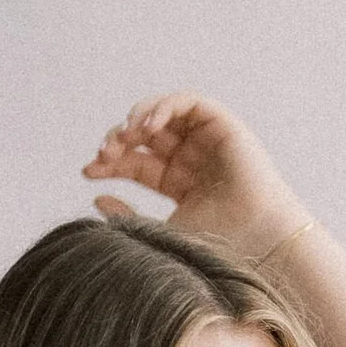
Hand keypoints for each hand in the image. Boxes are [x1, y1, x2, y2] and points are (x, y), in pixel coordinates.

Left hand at [82, 95, 313, 269]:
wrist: (255, 238)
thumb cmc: (215, 244)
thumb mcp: (157, 232)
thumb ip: (125, 216)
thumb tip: (96, 195)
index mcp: (178, 183)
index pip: (135, 163)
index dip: (109, 163)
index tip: (89, 171)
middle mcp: (192, 159)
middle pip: (143, 137)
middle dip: (118, 140)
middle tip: (104, 153)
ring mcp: (207, 141)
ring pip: (162, 113)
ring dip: (136, 119)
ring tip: (124, 136)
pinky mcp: (223, 125)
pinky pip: (187, 102)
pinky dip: (164, 106)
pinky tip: (148, 126)